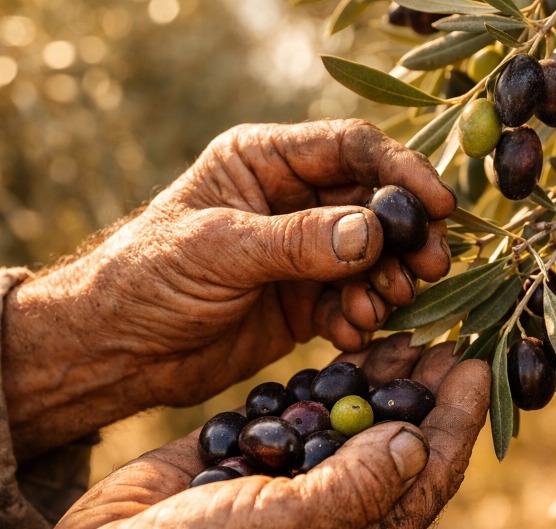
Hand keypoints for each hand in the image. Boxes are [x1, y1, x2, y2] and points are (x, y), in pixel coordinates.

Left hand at [2, 120, 455, 455]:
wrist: (116, 351)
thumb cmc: (147, 280)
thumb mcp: (218, 250)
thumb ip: (297, 241)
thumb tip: (374, 232)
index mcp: (265, 161)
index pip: (353, 149)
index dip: (402, 171)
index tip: (439, 205)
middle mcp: (291, 200)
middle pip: (376, 204)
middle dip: (406, 236)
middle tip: (429, 268)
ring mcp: (302, 253)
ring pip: (373, 257)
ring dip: (387, 282)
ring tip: (379, 308)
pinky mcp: (304, 302)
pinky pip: (353, 301)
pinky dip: (362, 318)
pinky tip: (350, 333)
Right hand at [25, 349, 489, 528]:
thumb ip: (359, 484)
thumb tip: (415, 440)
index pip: (430, 474)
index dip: (458, 417)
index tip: (478, 363)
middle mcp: (336, 520)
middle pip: (398, 445)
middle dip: (422, 391)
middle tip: (444, 335)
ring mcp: (291, 491)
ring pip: (350, 428)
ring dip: (376, 382)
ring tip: (403, 332)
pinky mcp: (248, 466)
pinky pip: (299, 421)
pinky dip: (320, 388)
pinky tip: (337, 355)